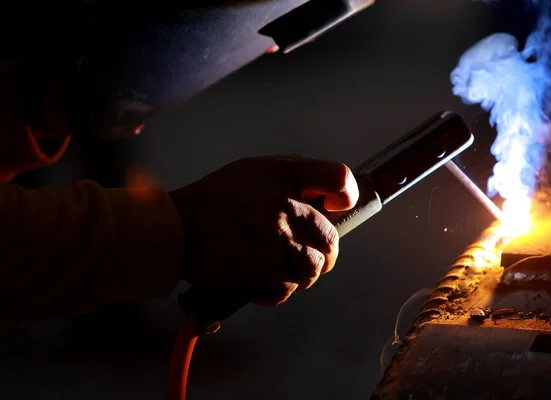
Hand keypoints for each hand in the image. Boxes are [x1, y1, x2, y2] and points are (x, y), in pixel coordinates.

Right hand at [169, 155, 358, 305]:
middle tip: (303, 258)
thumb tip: (327, 198)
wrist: (175, 228)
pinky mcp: (262, 266)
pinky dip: (276, 293)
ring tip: (277, 272)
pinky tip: (260, 284)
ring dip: (298, 277)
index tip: (336, 209)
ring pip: (312, 269)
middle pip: (331, 241)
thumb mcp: (255, 171)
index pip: (339, 178)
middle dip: (321, 256)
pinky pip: (287, 289)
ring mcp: (274, 236)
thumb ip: (293, 179)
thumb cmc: (216, 200)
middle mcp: (284, 203)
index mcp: (285, 174)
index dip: (346, 196)